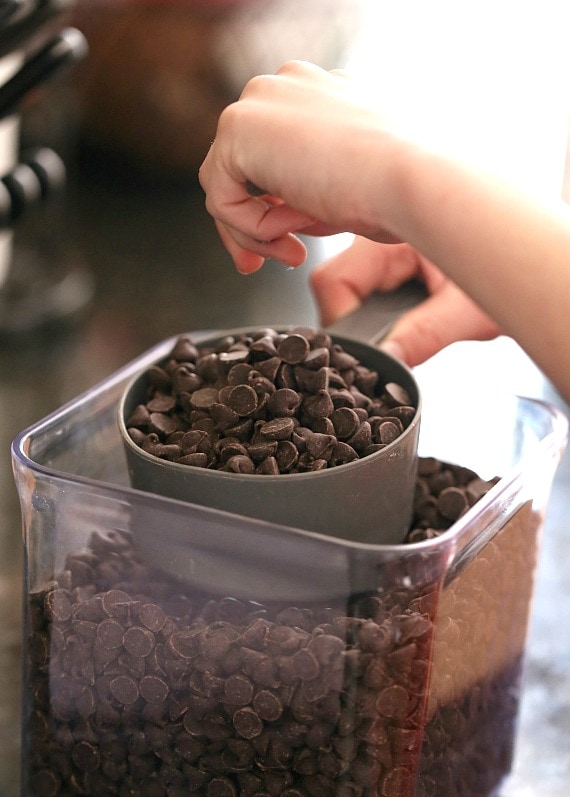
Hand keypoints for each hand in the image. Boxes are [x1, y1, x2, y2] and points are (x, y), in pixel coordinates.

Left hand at [198, 61, 403, 272]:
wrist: (415, 181)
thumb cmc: (400, 192)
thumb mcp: (346, 190)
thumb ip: (306, 191)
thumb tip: (276, 215)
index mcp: (319, 94)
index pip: (273, 153)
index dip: (272, 208)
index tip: (290, 249)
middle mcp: (287, 87)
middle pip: (240, 168)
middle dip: (250, 226)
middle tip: (262, 265)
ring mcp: (261, 100)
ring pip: (228, 186)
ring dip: (259, 232)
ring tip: (298, 248)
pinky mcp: (239, 126)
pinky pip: (223, 198)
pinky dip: (254, 229)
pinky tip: (296, 226)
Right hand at [311, 237, 500, 365]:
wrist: (524, 260)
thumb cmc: (509, 267)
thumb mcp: (469, 310)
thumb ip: (425, 335)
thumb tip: (388, 360)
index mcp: (391, 237)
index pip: (333, 281)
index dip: (340, 321)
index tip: (359, 353)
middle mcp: (378, 240)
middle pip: (333, 287)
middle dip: (352, 324)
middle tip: (386, 346)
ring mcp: (380, 252)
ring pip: (344, 293)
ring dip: (363, 320)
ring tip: (401, 334)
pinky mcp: (387, 266)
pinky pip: (362, 293)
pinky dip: (373, 315)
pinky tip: (400, 323)